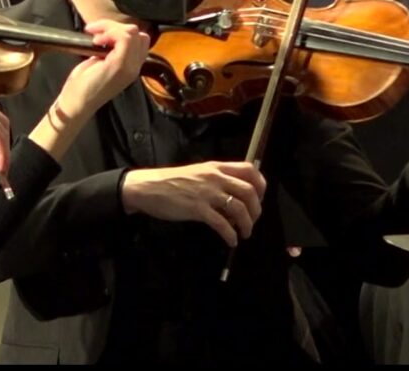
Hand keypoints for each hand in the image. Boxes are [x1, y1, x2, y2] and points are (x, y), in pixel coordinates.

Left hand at [56, 20, 149, 117]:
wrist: (77, 104)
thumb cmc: (83, 85)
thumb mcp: (99, 63)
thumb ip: (109, 51)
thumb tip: (107, 34)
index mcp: (131, 66)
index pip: (140, 40)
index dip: (121, 32)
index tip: (100, 34)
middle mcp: (135, 67)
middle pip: (138, 34)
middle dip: (115, 27)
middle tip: (95, 33)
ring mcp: (129, 67)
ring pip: (132, 33)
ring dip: (110, 28)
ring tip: (95, 38)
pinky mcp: (120, 66)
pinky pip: (125, 38)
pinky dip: (109, 33)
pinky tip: (97, 41)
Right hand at [121, 161, 267, 247]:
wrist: (147, 187)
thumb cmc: (170, 181)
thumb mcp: (197, 173)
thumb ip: (216, 179)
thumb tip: (234, 194)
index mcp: (216, 167)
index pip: (249, 170)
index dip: (261, 185)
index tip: (259, 199)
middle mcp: (215, 178)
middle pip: (249, 191)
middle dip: (256, 210)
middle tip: (253, 220)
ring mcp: (206, 193)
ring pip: (239, 208)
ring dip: (247, 224)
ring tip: (244, 233)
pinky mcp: (197, 209)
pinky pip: (222, 224)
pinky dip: (230, 235)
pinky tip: (231, 241)